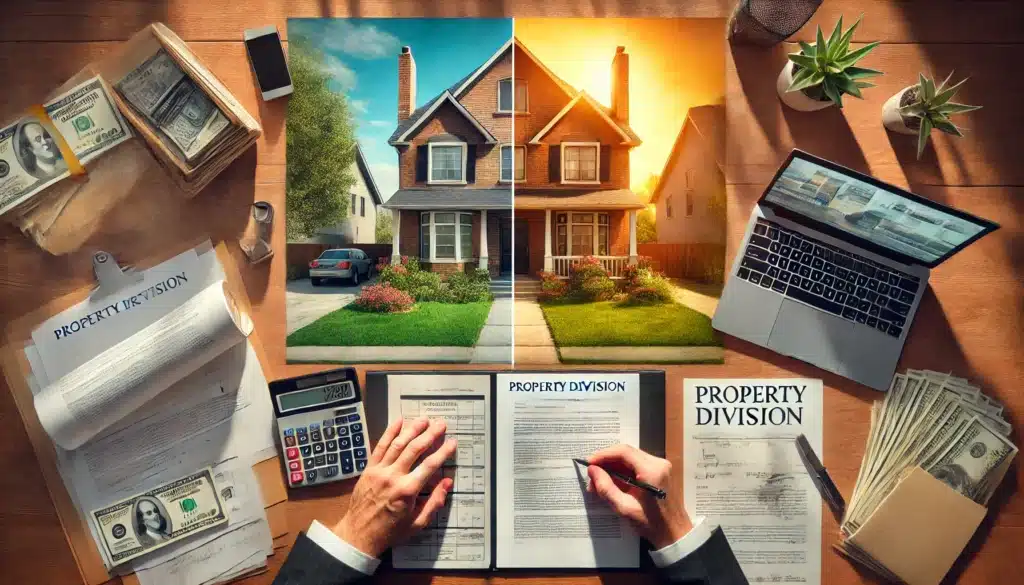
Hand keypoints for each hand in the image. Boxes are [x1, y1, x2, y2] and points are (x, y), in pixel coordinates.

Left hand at [332, 417, 456, 556]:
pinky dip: (389, 433)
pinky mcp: (369, 469)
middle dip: (430, 434)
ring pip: (398, 444)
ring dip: (412, 429)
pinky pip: (380, 446)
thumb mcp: (417, 523)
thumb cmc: (389, 531)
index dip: (443, 452)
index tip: (452, 443)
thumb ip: (434, 502)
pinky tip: (398, 422)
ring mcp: (379, 471)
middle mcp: (393, 477)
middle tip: (440, 424)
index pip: (430, 465)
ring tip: (423, 419)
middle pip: (415, 449)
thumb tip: (446, 484)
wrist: (358, 535)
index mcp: (407, 491)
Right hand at [585, 444, 691, 549]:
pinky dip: (623, 470)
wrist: (674, 533)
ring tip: (599, 480)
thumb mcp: (624, 508)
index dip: (603, 454)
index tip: (589, 462)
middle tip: (592, 474)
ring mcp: (661, 466)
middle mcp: (659, 463)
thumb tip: (592, 470)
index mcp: (652, 471)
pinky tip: (612, 480)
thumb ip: (606, 487)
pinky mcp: (660, 470)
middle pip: (627, 452)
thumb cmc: (651, 524)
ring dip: (614, 466)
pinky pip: (637, 464)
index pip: (624, 452)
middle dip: (607, 461)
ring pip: (631, 457)